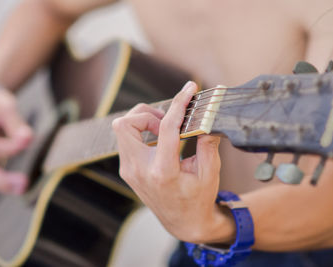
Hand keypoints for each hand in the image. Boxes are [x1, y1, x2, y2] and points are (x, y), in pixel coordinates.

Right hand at [0, 87, 32, 193]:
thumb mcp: (3, 104)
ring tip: (23, 188)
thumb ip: (14, 121)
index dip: (10, 146)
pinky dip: (4, 182)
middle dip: (2, 179)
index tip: (28, 140)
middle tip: (23, 184)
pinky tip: (19, 187)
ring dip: (4, 185)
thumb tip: (27, 138)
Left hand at [112, 81, 234, 243]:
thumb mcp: (210, 172)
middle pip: (126, 124)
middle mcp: (139, 170)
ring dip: (142, 121)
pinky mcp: (127, 170)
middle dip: (147, 113)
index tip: (189, 88)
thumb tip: (208, 117)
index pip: (165, 127)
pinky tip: (158, 139)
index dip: (179, 103)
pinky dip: (141, 132)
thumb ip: (208, 143)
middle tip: (167, 120)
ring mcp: (130, 170)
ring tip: (164, 129)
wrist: (183, 223)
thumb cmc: (198, 199)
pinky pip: (126, 140)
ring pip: (122, 129)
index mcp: (163, 171)